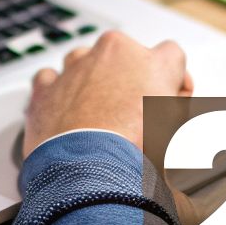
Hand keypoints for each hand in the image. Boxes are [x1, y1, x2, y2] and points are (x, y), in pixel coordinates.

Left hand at [23, 31, 192, 158]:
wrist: (88, 171)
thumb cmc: (135, 153)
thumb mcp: (178, 131)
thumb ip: (178, 109)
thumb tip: (175, 109)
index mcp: (151, 61)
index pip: (172, 57)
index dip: (173, 80)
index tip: (169, 99)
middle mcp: (112, 53)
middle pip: (126, 57)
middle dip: (130, 80)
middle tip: (133, 114)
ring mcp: (76, 67)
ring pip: (86, 62)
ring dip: (92, 81)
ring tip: (98, 116)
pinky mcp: (47, 86)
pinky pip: (51, 78)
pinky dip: (58, 92)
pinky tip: (67, 112)